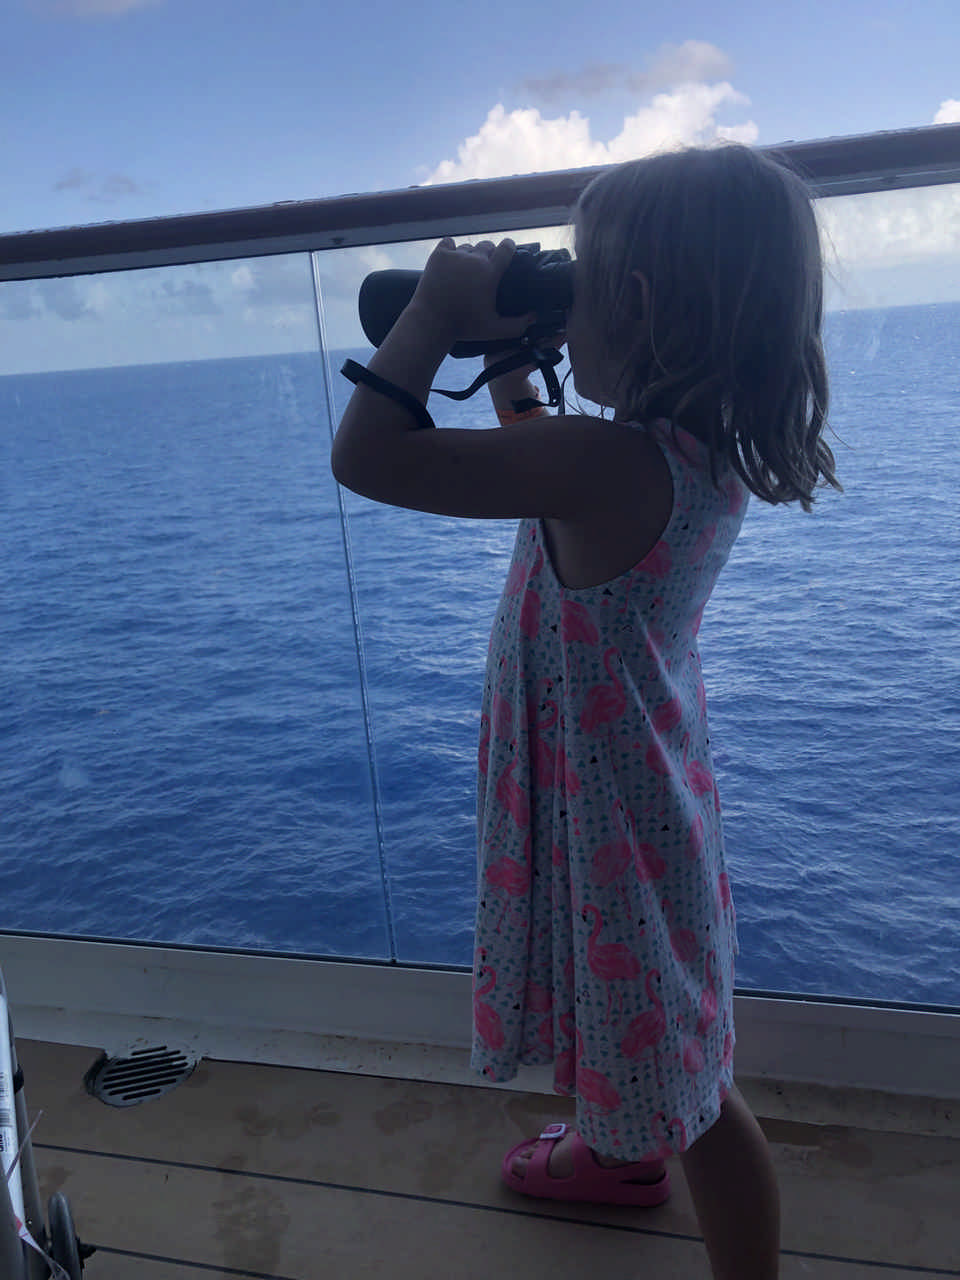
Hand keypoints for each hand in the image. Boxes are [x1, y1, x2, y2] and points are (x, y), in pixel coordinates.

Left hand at [410, 238, 536, 343]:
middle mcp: (474, 259)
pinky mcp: (439, 255)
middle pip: (487, 245)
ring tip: (466, 269)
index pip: (506, 248)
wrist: (431, 322)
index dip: (508, 248)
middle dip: (489, 254)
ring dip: (470, 255)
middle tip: (485, 269)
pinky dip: (451, 249)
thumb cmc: (464, 327)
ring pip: (468, 247)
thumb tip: (534, 317)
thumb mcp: (494, 330)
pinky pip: (449, 243)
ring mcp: (455, 255)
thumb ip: (517, 325)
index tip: (507, 252)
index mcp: (490, 272)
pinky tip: (451, 260)